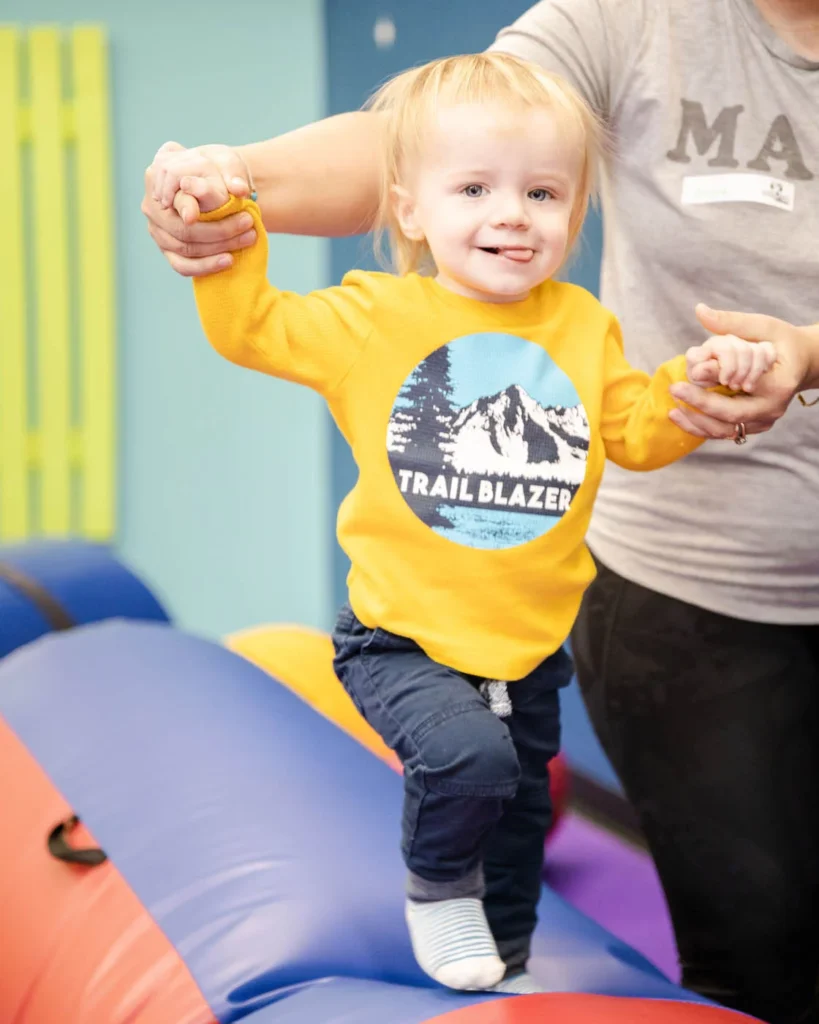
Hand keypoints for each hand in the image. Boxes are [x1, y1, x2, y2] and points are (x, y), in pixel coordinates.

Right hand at [142, 142, 256, 276]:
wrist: (219, 183)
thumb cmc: (220, 169)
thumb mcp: (227, 162)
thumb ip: (232, 172)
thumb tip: (239, 189)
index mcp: (162, 173)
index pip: (171, 195)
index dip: (184, 207)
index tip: (194, 217)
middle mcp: (153, 202)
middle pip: (181, 227)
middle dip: (218, 230)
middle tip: (248, 222)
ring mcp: (156, 228)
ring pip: (183, 247)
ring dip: (218, 248)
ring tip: (247, 239)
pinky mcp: (166, 248)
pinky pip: (181, 265)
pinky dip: (205, 266)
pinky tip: (229, 260)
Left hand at [669, 304, 815, 439]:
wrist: (803, 363)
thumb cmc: (782, 341)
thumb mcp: (762, 326)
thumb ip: (731, 323)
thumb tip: (700, 310)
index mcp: (778, 383)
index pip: (740, 388)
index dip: (712, 385)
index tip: (684, 377)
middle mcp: (773, 407)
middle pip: (730, 415)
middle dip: (699, 406)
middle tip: (674, 390)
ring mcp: (764, 420)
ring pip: (725, 430)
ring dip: (696, 422)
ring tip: (672, 410)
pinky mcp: (754, 426)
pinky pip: (725, 432)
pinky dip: (702, 427)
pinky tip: (681, 415)